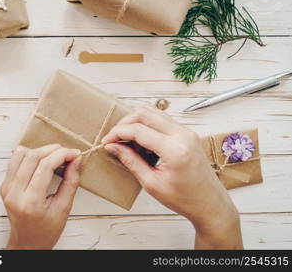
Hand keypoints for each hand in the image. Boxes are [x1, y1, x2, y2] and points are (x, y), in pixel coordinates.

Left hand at [0, 144, 80, 248]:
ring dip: (41, 150)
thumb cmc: (46, 231)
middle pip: (32, 156)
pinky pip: (15, 160)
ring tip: (56, 156)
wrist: (27, 243)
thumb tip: (76, 160)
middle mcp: (14, 193)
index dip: (62, 155)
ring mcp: (6, 188)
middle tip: (68, 153)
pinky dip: (30, 155)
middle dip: (53, 150)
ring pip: (21, 154)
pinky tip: (42, 160)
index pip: (45, 166)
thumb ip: (71, 182)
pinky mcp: (4, 185)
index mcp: (30, 202)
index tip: (75, 154)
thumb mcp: (64, 208)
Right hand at [102, 107, 242, 248]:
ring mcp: (187, 132)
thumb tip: (113, 147)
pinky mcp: (187, 134)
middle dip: (125, 122)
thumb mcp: (152, 183)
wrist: (209, 204)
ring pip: (154, 114)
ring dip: (136, 123)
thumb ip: (131, 161)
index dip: (118, 133)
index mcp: (175, 149)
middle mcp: (183, 135)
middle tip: (114, 137)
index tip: (106, 141)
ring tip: (126, 141)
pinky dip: (147, 127)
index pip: (138, 130)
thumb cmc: (185, 199)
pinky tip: (141, 143)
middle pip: (145, 113)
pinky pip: (162, 122)